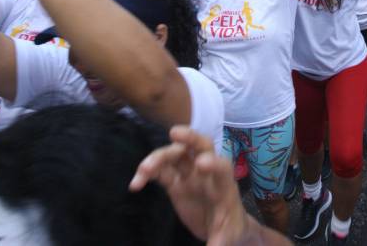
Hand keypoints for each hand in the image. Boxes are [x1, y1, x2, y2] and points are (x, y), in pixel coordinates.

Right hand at [129, 126, 251, 244]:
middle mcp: (207, 174)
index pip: (223, 167)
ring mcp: (190, 176)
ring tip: (143, 170)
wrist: (225, 230)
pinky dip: (147, 173)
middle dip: (190, 137)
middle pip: (201, 146)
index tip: (201, 164)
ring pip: (175, 155)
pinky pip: (160, 172)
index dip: (214, 163)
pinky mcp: (176, 183)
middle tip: (174, 133)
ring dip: (159, 157)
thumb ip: (217, 245)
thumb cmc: (231, 231)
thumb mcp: (227, 239)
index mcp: (225, 186)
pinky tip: (135, 184)